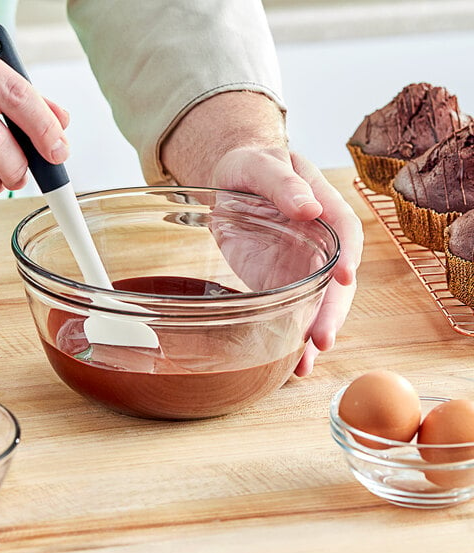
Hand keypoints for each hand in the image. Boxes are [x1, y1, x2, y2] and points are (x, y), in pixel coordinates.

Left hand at [211, 146, 362, 375]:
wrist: (229, 184)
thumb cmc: (250, 166)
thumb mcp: (261, 164)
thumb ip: (283, 183)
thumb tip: (310, 209)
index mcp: (323, 207)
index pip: (346, 231)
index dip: (348, 254)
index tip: (343, 276)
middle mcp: (321, 242)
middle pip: (337, 280)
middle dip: (332, 311)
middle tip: (321, 338)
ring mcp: (303, 266)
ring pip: (319, 303)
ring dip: (314, 333)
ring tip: (305, 362)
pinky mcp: (282, 283)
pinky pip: (294, 311)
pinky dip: (294, 337)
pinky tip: (293, 363)